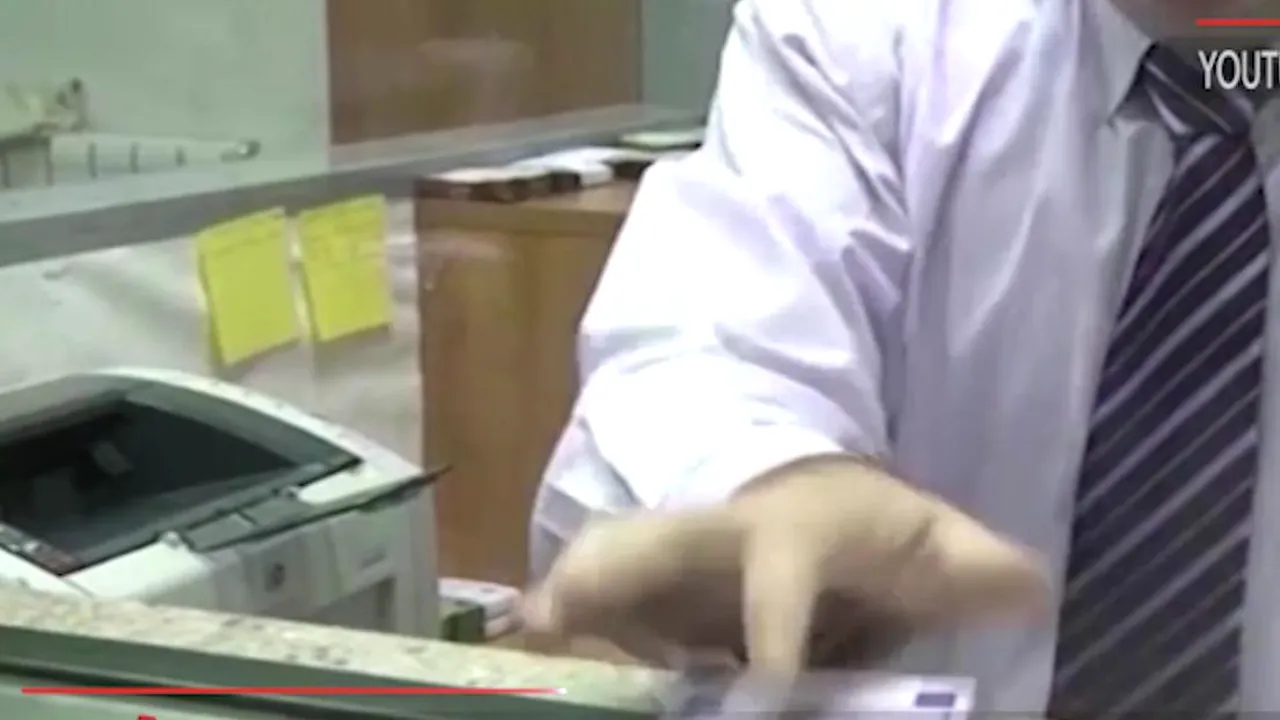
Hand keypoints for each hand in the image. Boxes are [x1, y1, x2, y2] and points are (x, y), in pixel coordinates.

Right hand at [521, 454, 1049, 676]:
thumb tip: (1035, 590)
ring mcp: (672, 561)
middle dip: (605, 571)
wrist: (804, 496)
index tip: (764, 694)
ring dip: (565, 609)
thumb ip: (976, 566)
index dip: (770, 636)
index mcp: (789, 531)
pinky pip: (599, 611)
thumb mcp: (927, 539)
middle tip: (548, 616)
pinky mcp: (645, 591)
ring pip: (605, 571)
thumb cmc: (870, 525)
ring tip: (522, 646)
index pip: (777, 584)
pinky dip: (569, 637)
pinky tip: (541, 665)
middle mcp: (715, 538)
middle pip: (651, 542)